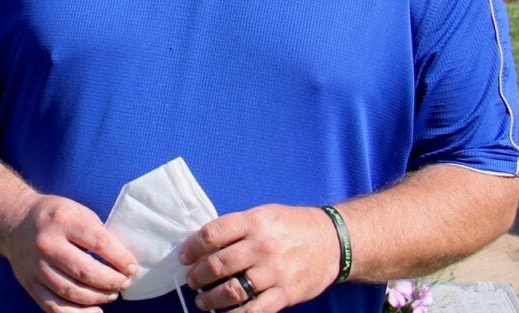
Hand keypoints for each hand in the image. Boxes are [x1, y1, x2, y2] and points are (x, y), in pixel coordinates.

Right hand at [0, 193, 139, 312]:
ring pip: (72, 292)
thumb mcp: (76, 211)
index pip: (99, 243)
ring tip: (112, 294)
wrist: (13, 221)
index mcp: (63, 220)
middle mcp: (47, 244)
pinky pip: (55, 307)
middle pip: (86, 272)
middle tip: (125, 282)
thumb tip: (122, 260)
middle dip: (112, 281)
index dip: (120, 258)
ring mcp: (36, 266)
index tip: (132, 267)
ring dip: (98, 297)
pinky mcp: (29, 284)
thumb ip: (97, 232)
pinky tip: (94, 311)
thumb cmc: (53, 216)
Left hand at [178, 204, 337, 311]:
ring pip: (232, 290)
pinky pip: (254, 311)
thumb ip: (237, 227)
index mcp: (254, 223)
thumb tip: (203, 242)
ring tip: (203, 301)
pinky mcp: (285, 293)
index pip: (212, 234)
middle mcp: (262, 247)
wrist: (333, 241)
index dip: (192, 247)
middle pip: (218, 264)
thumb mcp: (265, 215)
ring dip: (211, 299)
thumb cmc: (294, 226)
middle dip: (198, 276)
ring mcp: (274, 272)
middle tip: (191, 281)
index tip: (184, 257)